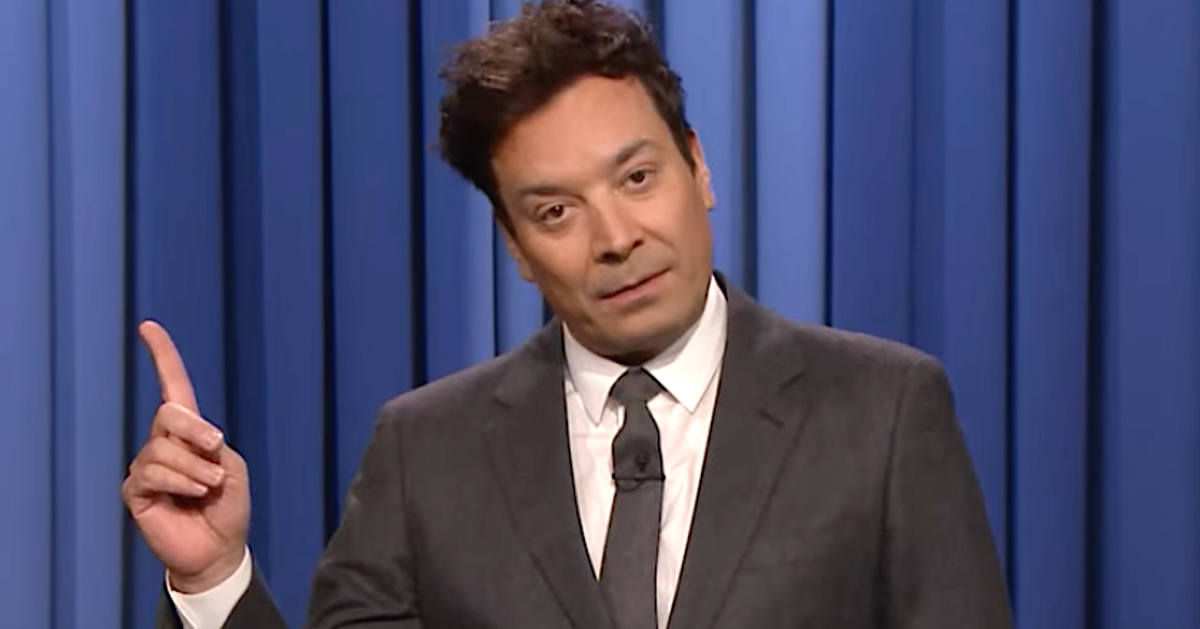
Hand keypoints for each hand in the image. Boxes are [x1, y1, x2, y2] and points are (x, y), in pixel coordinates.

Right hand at [122, 321, 250, 592]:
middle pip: (169, 414)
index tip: (148, 327)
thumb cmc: (228, 506)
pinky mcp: (136, 491)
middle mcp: (162, 442)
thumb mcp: (232, 468)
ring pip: (163, 448)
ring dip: (195, 467)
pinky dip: (180, 481)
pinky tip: (195, 494)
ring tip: (209, 486)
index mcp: (189, 430)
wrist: (219, 548)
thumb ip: (213, 445)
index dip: (162, 356)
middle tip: (216, 449)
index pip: (172, 387)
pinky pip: (152, 473)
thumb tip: (190, 439)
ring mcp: (147, 466)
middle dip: (196, 430)